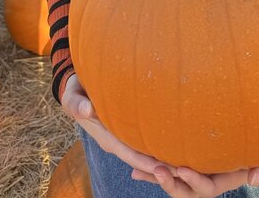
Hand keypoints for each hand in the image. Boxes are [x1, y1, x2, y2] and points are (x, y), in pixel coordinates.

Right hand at [60, 73, 175, 180]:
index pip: (129, 154)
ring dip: (161, 158)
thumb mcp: (72, 96)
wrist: (77, 89)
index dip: (146, 163)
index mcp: (106, 137)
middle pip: (141, 159)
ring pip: (143, 152)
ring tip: (185, 162)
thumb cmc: (75, 91)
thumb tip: (87, 110)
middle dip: (160, 166)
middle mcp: (115, 141)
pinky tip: (174, 144)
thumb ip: (77, 103)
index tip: (163, 169)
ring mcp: (121, 137)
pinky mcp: (126, 130)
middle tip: (185, 170)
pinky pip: (143, 142)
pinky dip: (157, 146)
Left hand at [131, 153, 258, 195]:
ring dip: (156, 177)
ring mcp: (198, 167)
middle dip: (170, 184)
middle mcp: (209, 176)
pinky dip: (152, 169)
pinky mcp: (189, 156)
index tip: (181, 169)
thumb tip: (254, 180)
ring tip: (139, 170)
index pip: (208, 188)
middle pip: (186, 190)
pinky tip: (135, 169)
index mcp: (226, 179)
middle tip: (156, 170)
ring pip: (175, 180)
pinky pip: (170, 166)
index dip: (194, 182)